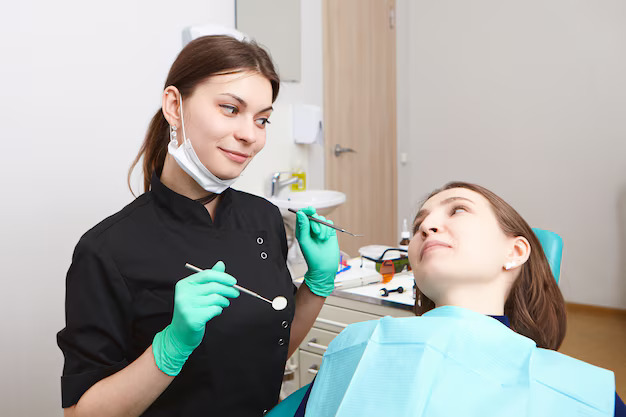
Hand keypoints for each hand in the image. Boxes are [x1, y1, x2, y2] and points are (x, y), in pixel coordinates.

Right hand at [152, 261, 238, 375]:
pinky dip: (219, 310)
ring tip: (224, 304)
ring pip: (215, 299)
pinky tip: (215, 312)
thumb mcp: (198, 293)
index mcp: (184, 284)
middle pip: (213, 286)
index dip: (223, 277)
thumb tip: (221, 264)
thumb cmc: (192, 311)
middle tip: (235, 293)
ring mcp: (186, 306)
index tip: (233, 281)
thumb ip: (209, 279)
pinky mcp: (192, 318)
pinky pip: (214, 310)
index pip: (207, 274)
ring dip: (224, 301)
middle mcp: (183, 294)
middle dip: (228, 289)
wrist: (180, 334)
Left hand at [296, 207, 339, 296]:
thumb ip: (303, 227)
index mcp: (302, 230)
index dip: (306, 211)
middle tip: (316, 233)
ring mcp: (321, 230)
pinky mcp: (329, 232)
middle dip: (316, 223)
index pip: (303, 215)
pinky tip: (326, 238)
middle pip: (313, 216)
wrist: (324, 267)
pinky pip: (330, 223)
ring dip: (323, 228)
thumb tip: (301, 213)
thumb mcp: (304, 241)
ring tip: (321, 239)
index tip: (311, 211)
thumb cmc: (312, 257)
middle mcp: (311, 229)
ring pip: (322, 219)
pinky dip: (328, 229)